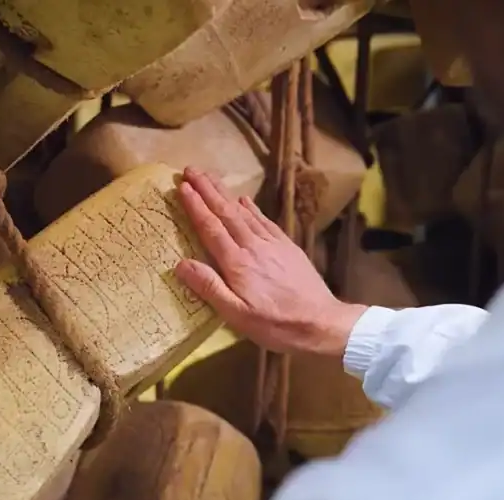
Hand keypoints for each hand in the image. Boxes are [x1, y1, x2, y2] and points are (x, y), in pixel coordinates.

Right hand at [174, 167, 366, 355]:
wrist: (321, 323)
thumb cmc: (276, 325)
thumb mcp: (237, 315)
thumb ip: (209, 287)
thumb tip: (181, 264)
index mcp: (237, 263)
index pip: (211, 228)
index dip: (196, 206)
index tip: (182, 186)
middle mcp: (253, 247)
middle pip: (226, 212)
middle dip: (207, 190)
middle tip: (190, 170)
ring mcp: (272, 244)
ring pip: (244, 212)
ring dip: (226, 193)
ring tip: (211, 178)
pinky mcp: (287, 247)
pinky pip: (264, 221)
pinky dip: (252, 208)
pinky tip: (245, 199)